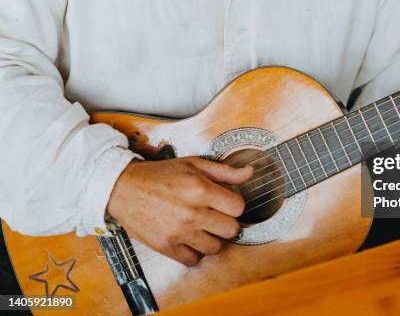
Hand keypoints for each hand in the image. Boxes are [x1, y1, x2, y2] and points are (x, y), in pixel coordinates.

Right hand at [107, 157, 252, 265]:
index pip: (239, 208)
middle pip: (232, 230)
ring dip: (212, 238)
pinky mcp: (166, 247)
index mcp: (201, 190)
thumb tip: (250, 173)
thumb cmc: (161, 175)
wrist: (123, 188)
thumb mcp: (194, 164)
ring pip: (215, 248)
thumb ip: (225, 171)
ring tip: (201, 227)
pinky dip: (194, 252)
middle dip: (226, 222)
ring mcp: (179, 232)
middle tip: (215, 215)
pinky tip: (189, 238)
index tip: (225, 202)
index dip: (234, 204)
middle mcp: (192, 213)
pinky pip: (193, 260)